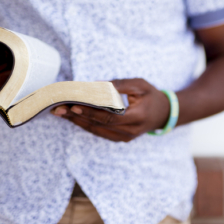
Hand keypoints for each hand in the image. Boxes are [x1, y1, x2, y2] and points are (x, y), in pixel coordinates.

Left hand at [51, 78, 170, 141]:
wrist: (164, 114)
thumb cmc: (152, 96)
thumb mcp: (140, 85)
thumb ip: (120, 85)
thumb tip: (96, 85)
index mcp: (137, 117)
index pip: (110, 117)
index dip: (91, 112)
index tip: (74, 105)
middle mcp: (130, 131)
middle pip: (99, 126)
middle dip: (77, 117)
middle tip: (59, 108)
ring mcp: (125, 138)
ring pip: (97, 131)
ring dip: (78, 122)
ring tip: (61, 112)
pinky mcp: (120, 138)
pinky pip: (100, 132)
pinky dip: (86, 124)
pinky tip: (74, 118)